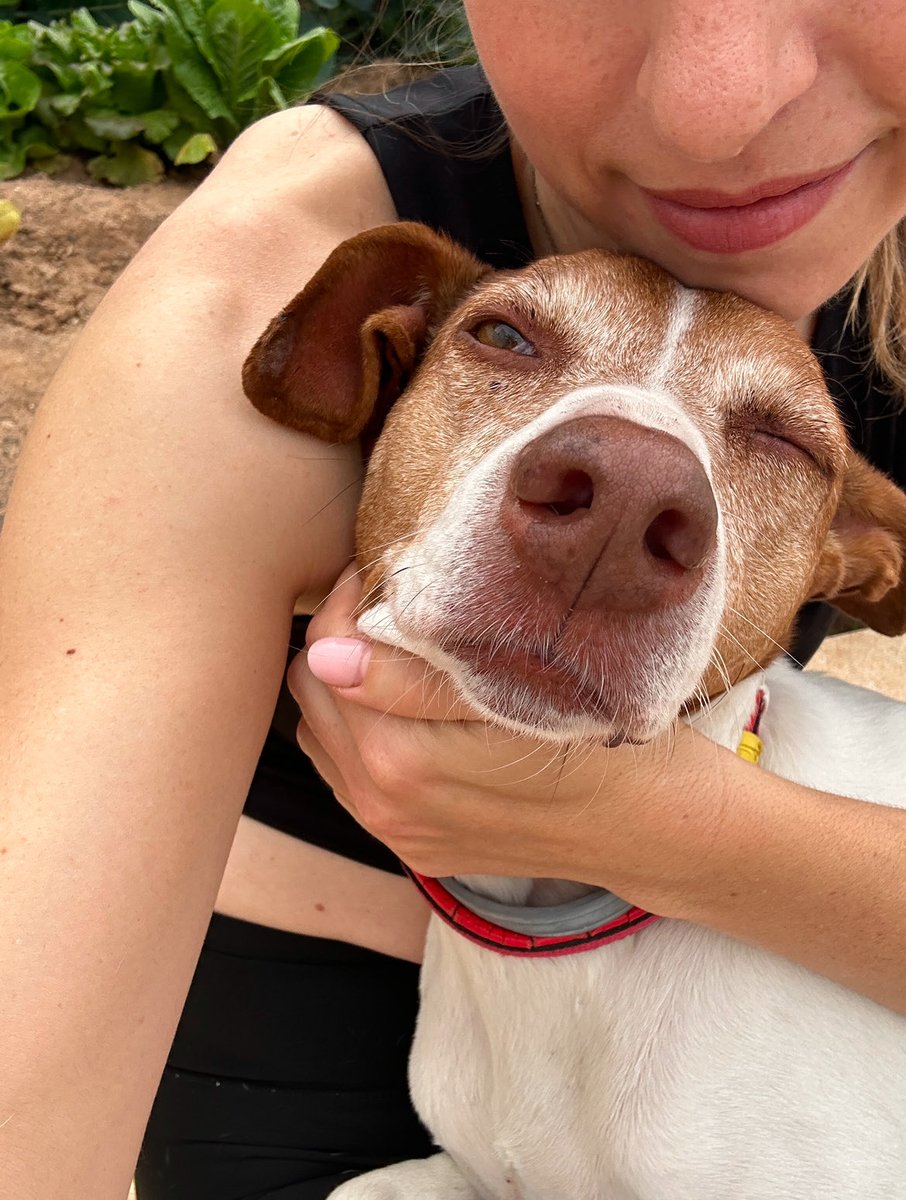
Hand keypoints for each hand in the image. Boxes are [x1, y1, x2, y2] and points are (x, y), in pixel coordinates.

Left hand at [288, 568, 733, 911]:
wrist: (652, 829)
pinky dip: (360, 734)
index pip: (326, 656)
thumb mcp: (517, 695)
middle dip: (338, 642)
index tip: (378, 574)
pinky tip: (407, 711)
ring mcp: (397, 833)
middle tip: (386, 606)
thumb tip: (325, 654)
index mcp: (400, 761)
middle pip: (311, 697)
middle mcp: (384, 806)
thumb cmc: (600, 743)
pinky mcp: (414, 847)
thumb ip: (413, 678)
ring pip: (323, 738)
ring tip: (394, 655)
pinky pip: (350, 779)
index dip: (345, 603)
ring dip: (342, 691)